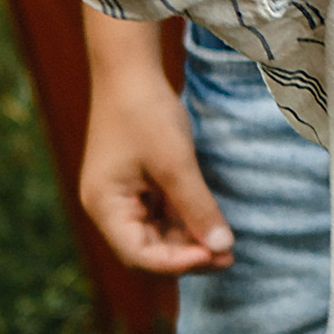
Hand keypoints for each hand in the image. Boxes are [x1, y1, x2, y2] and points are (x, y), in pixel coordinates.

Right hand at [81, 38, 235, 276]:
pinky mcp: (137, 186)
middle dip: (187, 257)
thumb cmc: (145, 112)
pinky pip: (161, 215)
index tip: (215, 256)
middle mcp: (108, 208)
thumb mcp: (176, 163)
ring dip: (190, 242)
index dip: (178, 263)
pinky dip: (186, 222)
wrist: (130, 70)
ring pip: (157, 235)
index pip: (139, 255)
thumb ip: (198, 207)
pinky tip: (212, 223)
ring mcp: (122, 198)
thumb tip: (223, 249)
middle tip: (229, 257)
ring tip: (227, 245)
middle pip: (147, 251)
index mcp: (105, 206)